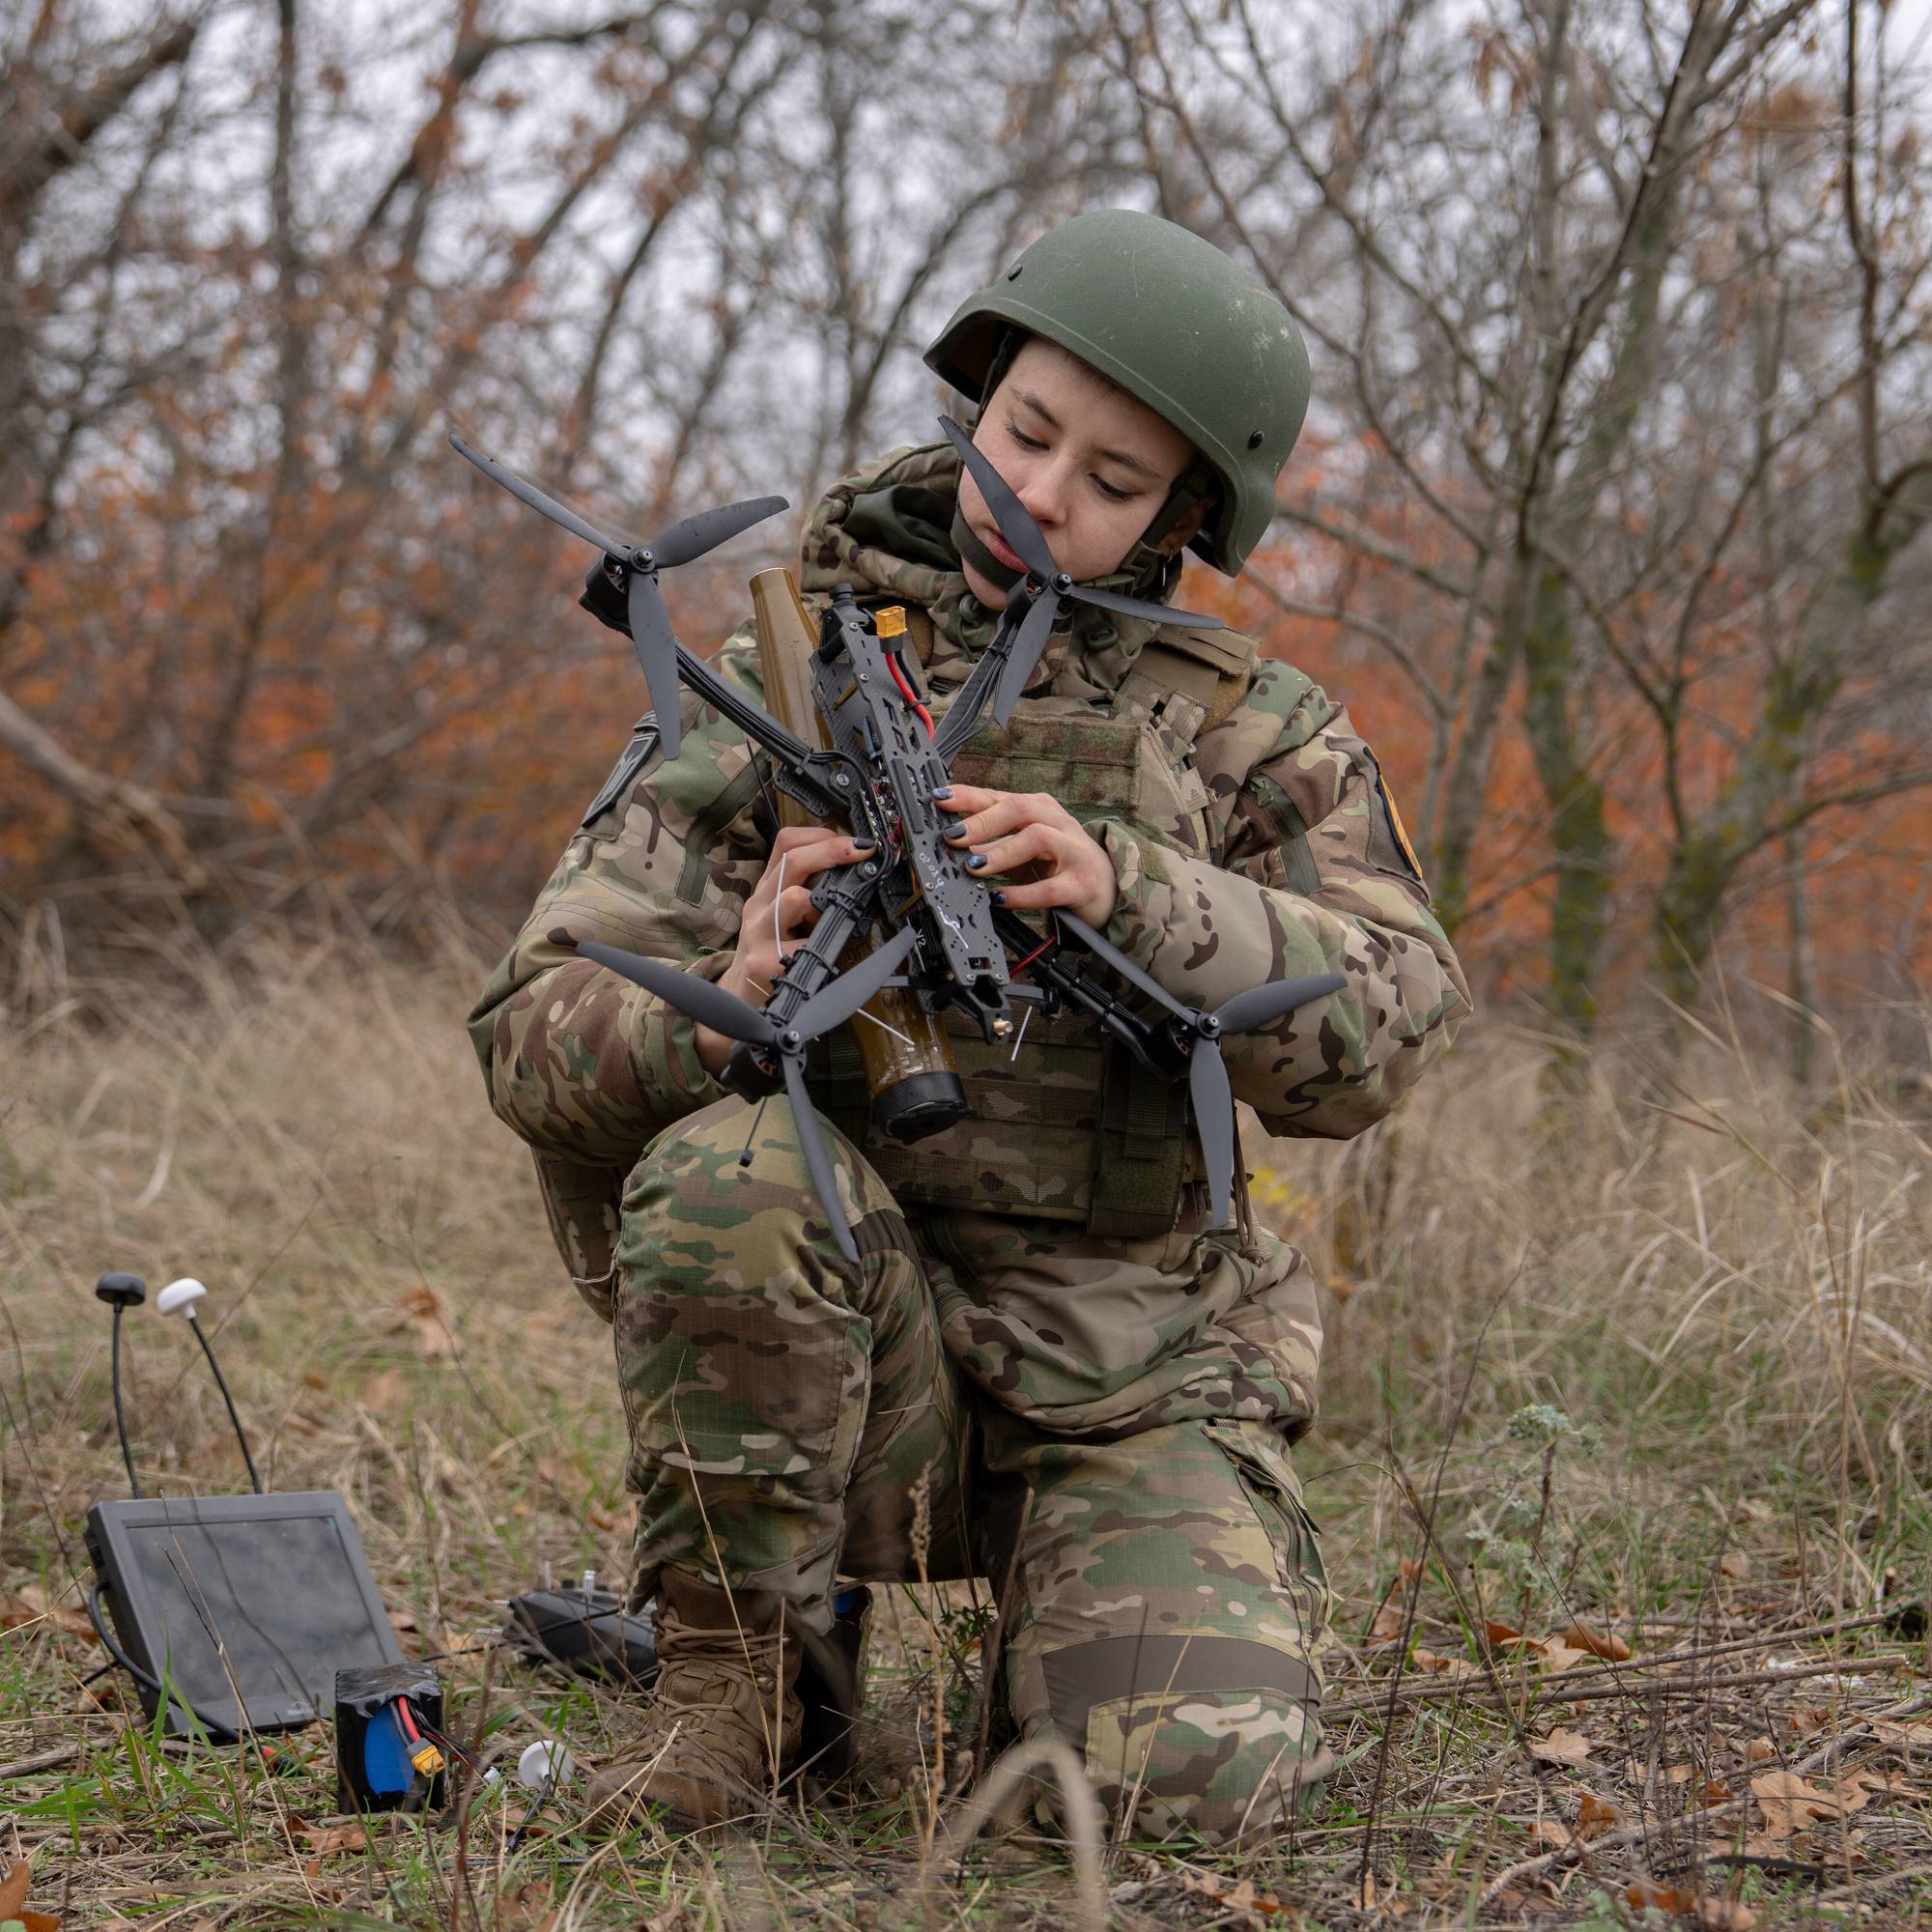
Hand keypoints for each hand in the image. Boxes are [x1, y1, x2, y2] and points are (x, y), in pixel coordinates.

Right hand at [696, 824, 877, 1075]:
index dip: (821, 835)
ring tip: (829, 919)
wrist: (738, 996)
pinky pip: (802, 947)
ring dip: (822, 903)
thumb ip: (808, 891)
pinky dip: (819, 949)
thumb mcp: (780, 914)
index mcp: (767, 888)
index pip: (787, 843)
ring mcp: (760, 933)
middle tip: (861, 851)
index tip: (854, 841)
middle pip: (793, 861)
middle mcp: (760, 904)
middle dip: (831, 851)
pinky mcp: (765, 963)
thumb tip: (851, 872)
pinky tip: (822, 958)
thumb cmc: (767, 951)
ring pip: (794, 898)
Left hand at [932, 784, 1117, 926]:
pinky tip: (1000, 899)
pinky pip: (1049, 888)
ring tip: (974, 866)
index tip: (939, 801)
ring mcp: (1072, 852)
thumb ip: (992, 841)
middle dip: (983, 821)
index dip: (967, 797)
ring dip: (1001, 852)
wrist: (1108, 889)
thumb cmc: (1059, 863)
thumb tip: (950, 842)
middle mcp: (1057, 823)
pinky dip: (1022, 893)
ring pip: (1037, 839)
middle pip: (1019, 809)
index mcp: (1039, 809)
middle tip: (954, 837)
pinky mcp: (1081, 884)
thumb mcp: (1023, 847)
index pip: (999, 796)